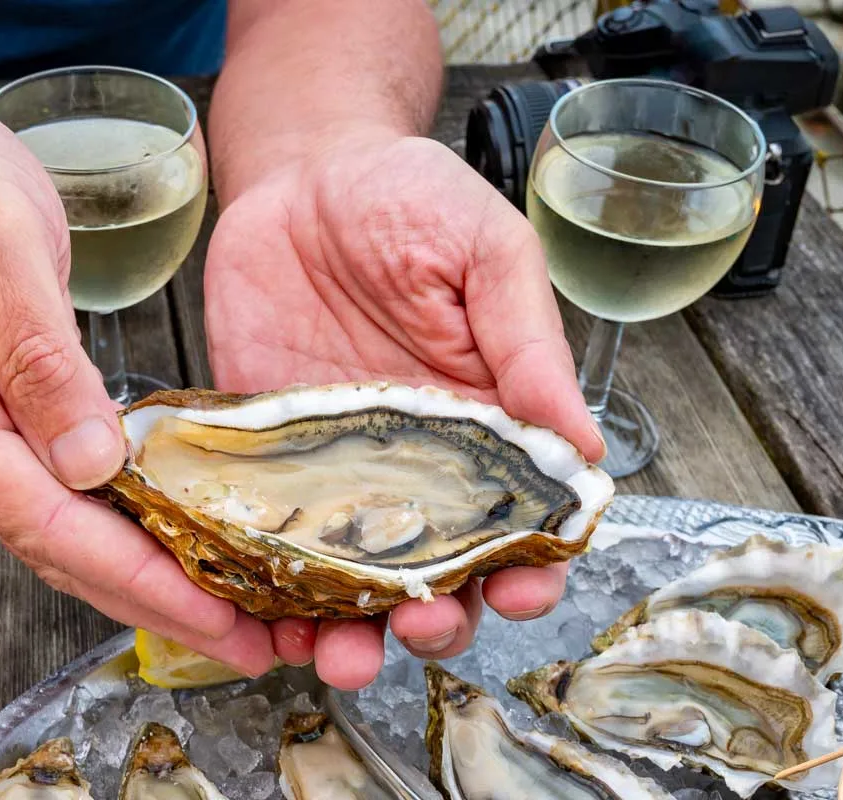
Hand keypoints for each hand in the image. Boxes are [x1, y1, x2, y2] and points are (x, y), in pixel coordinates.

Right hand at [0, 72, 277, 676]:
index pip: (46, 522)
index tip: (214, 616)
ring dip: (139, 572)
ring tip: (223, 607)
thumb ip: (39, 359)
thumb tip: (92, 465)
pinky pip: (56, 484)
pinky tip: (165, 535)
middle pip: (56, 545)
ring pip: (58, 525)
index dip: (136, 577)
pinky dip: (116, 521)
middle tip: (244, 641)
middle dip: (152, 598)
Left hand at [204, 130, 604, 689]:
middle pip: (439, 571)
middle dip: (437, 616)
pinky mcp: (265, 456)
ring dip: (350, 630)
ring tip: (335, 654)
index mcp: (484, 421)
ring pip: (352, 578)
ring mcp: (336, 467)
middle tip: (420, 624)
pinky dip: (266, 590)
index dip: (532, 567)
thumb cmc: (406, 198)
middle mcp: (415, 462)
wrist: (300, 173)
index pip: (523, 519)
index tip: (523, 590)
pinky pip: (268, 538)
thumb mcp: (482, 252)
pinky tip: (260, 620)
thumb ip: (525, 344)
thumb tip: (582, 445)